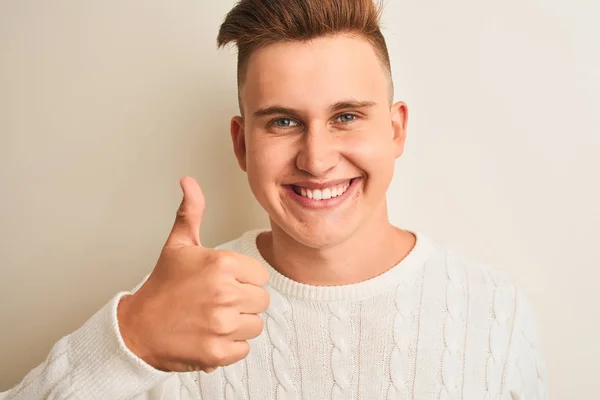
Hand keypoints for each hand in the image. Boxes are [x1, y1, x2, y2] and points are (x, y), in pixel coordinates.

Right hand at [117, 177, 269, 371]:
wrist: (137, 328)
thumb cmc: (161, 287)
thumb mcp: (177, 245)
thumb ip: (191, 212)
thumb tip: (189, 181)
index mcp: (221, 264)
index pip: (261, 275)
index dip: (244, 279)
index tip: (223, 282)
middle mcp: (224, 293)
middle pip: (262, 300)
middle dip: (243, 302)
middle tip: (217, 301)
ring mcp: (221, 325)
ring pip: (256, 325)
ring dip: (239, 324)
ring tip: (213, 318)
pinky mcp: (217, 352)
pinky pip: (244, 348)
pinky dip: (231, 346)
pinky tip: (211, 336)